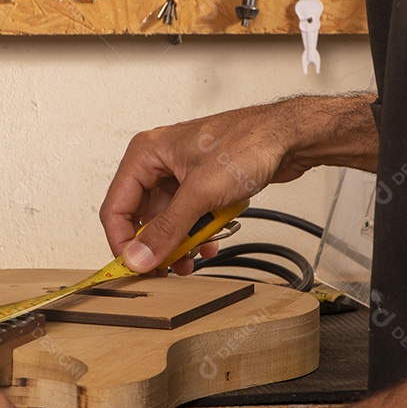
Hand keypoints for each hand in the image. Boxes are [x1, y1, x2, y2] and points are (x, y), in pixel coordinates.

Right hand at [101, 101, 316, 275]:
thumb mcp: (201, 192)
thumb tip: (139, 257)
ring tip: (192, 260)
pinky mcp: (201, 183)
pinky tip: (209, 243)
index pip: (116, 206)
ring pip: (166, 219)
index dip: (122, 242)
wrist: (290, 137)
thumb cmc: (249, 143)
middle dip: (155, 245)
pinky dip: (196, 232)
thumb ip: (167, 228)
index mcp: (147, 153)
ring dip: (178, 242)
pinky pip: (188, 215)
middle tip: (166, 270)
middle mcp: (160, 161)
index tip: (135, 269)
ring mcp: (181, 173)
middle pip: (141, 215)